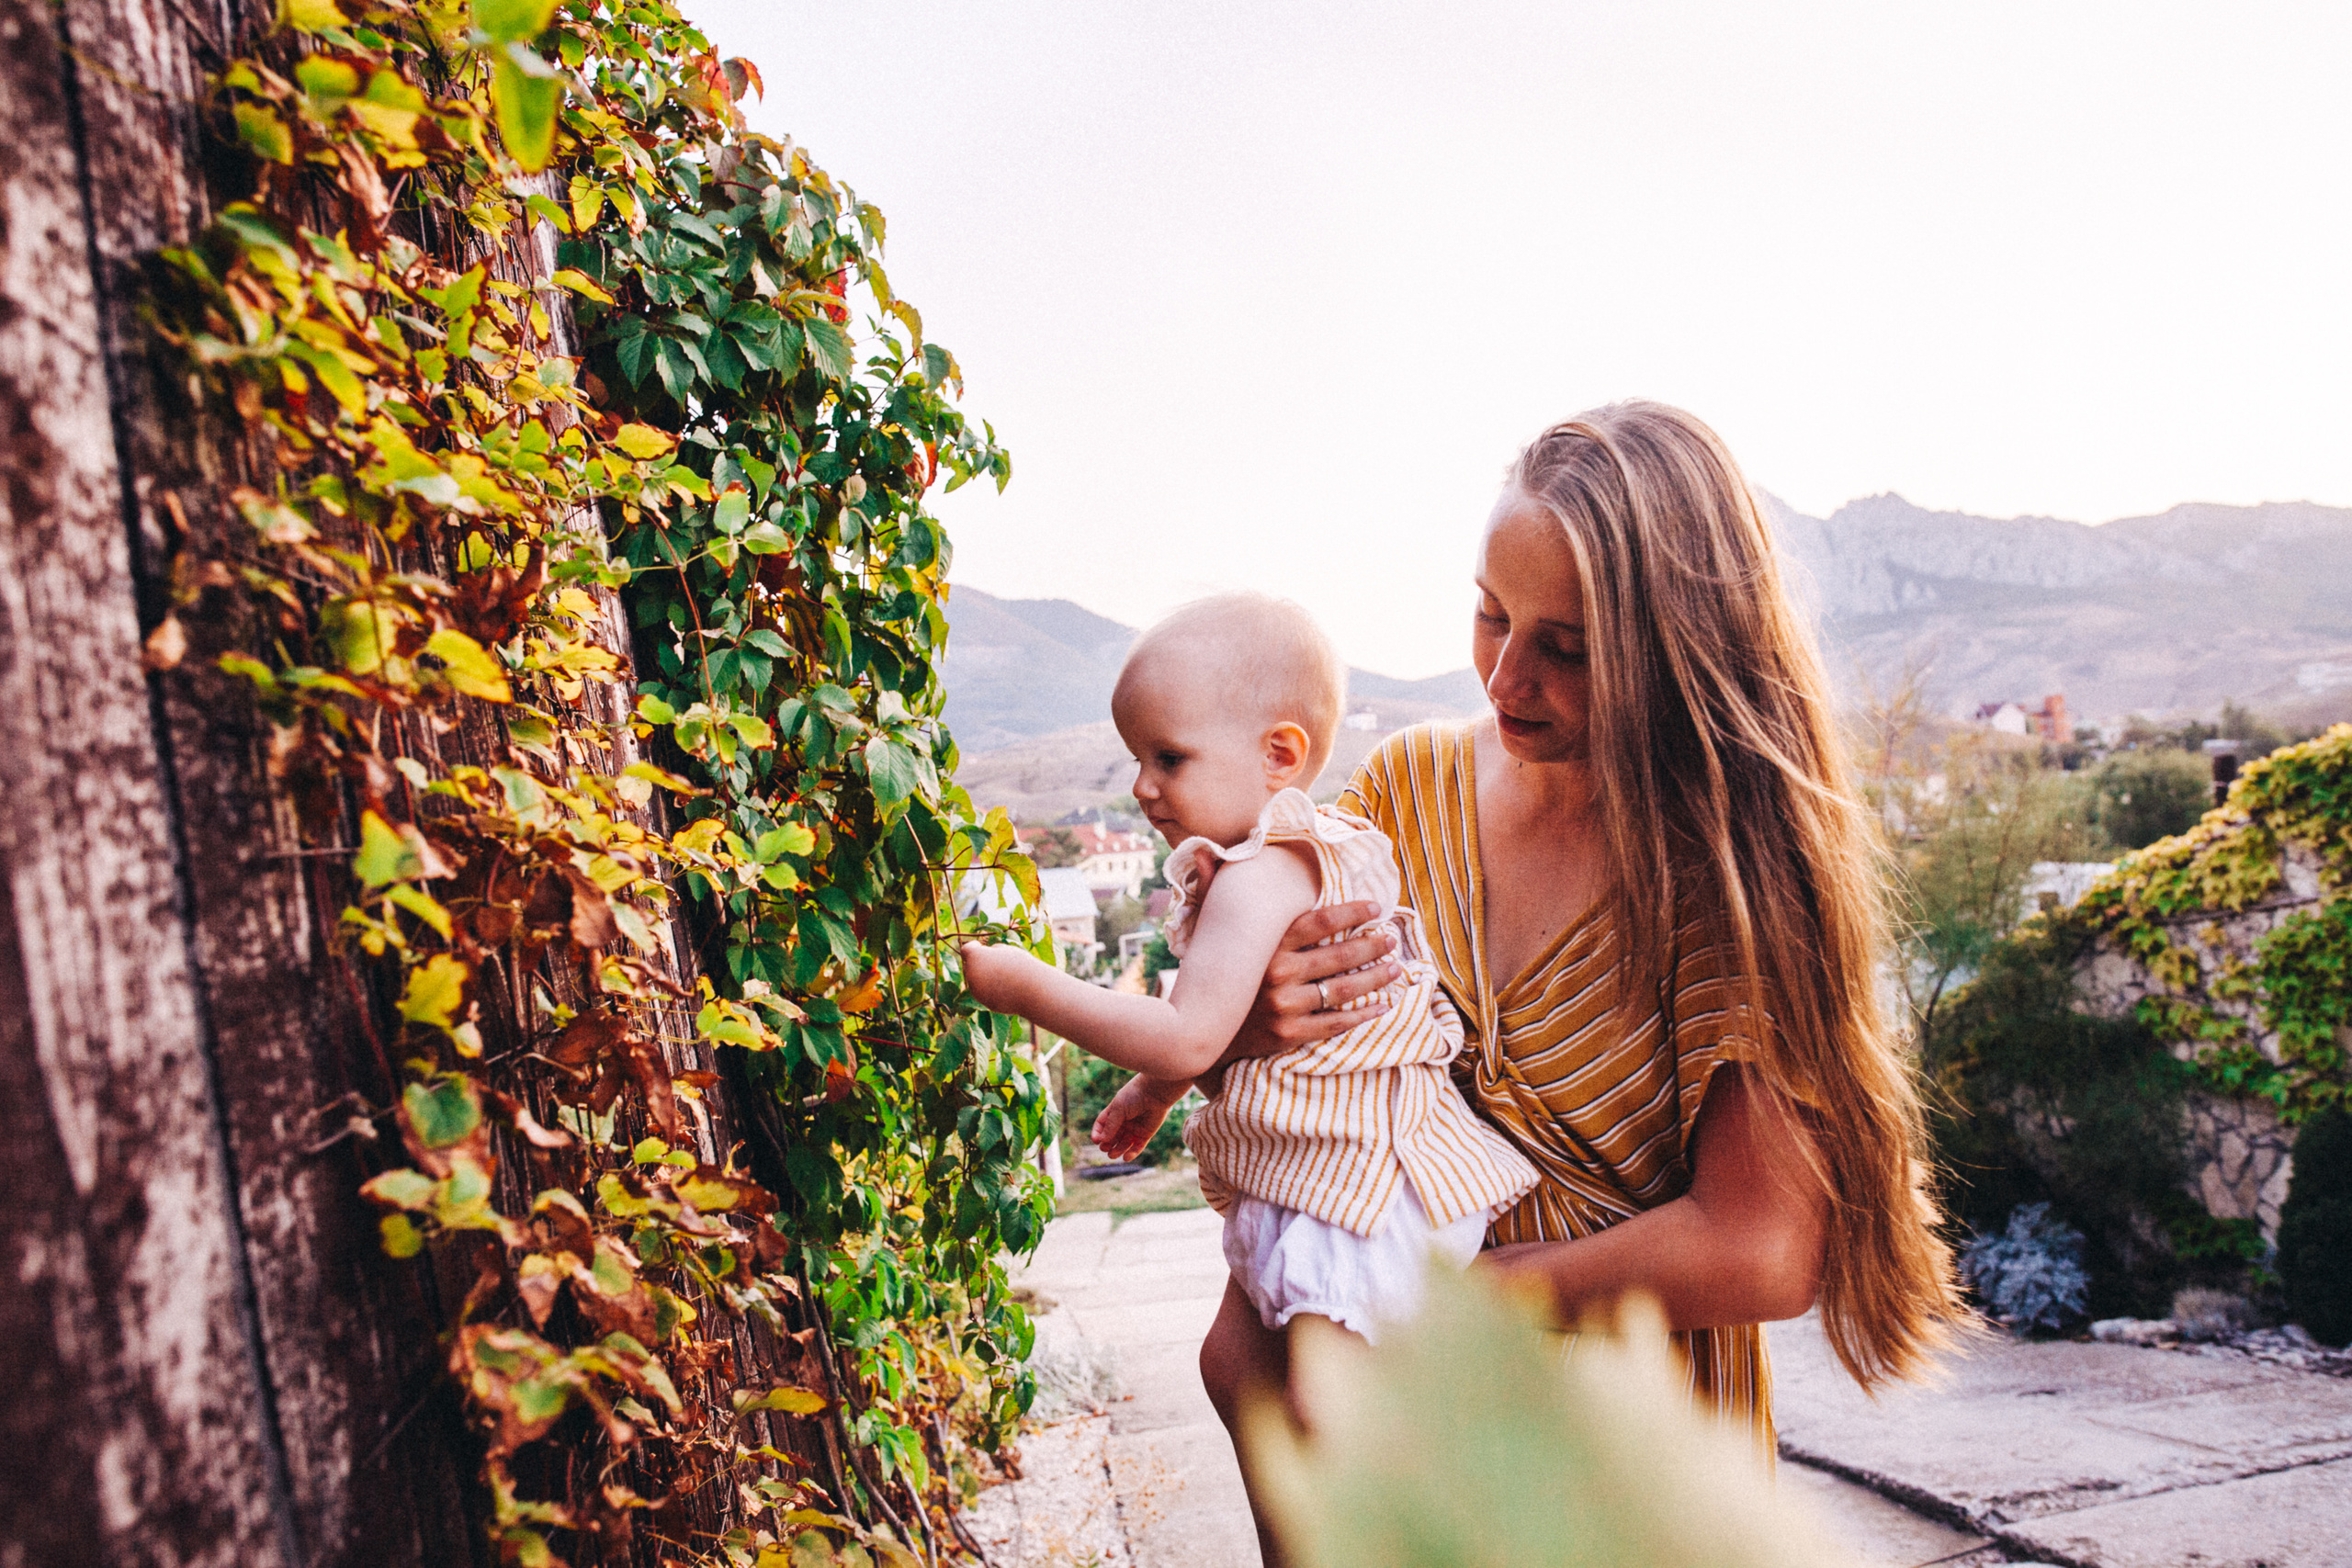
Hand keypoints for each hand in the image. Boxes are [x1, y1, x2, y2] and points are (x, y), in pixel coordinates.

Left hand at [958, 939, 1039, 1015]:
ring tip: (1008, 976)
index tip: (982, 946)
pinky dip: (994, 990)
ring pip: (978, 981)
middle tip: (1001, 963)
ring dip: (988, 977)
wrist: (1033, 990)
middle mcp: (971, 974)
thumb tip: (986, 959)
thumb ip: (993, 952)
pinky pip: (987, 993)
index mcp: (975, 957)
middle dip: (981, 964)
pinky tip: (1010, 989)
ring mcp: (977, 991)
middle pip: (970, 966)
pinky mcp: (985, 1003)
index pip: (967, 950)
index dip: (975, 947)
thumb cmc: (1021, 965)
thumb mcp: (1007, 951)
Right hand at [1093, 1075, 1186, 1160]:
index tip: (1096, 1140)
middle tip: (1105, 1149)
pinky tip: (1126, 1157)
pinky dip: (1132, 1153)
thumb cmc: (1135, 1095)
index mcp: (1114, 1112)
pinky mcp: (1145, 1134)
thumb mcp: (1119, 1108)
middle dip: (1107, 1144)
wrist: (1155, 1092)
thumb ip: (1111, 1125)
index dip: (1097, 1133)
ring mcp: (1134, 1129)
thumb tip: (1102, 1140)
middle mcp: (1123, 1122)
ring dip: (1118, 1150)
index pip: (1102, 1125)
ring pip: (1123, 1144)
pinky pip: (1137, 1147)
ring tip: (1113, 1155)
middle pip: (1112, 1137)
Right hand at [1216, 901, 1403, 1067]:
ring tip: (1396, 968)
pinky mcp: (1289, 1034)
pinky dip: (1363, 1014)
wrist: (1201, 1028)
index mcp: (1267, 944)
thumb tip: (1201, 850)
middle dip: (1371, 946)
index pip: (1320, 922)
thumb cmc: (1213, 970)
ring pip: (1342, 990)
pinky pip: (1335, 1023)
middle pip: (1338, 956)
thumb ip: (1213, 889)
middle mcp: (1277, 974)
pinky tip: (1383, 1004)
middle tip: (1392, 939)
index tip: (1377, 908)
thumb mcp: (1210, 928)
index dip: (1352, 913)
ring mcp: (1284, 1007)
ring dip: (1375, 978)